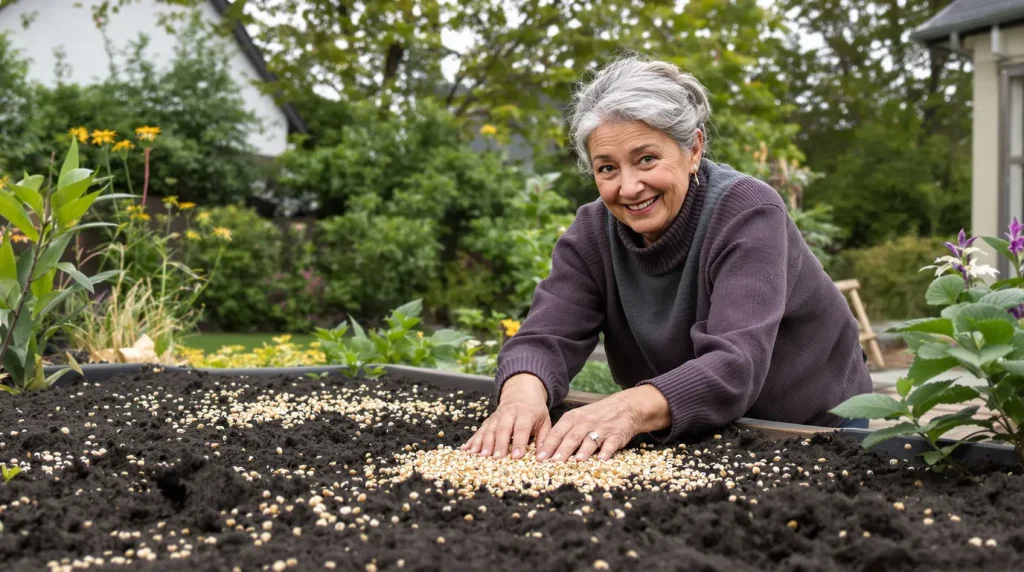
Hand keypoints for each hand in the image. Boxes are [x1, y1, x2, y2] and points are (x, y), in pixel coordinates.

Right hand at [461, 373, 550, 459]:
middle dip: (498, 445)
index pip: (521, 429)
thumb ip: (544, 439)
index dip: (519, 443)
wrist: (522, 392)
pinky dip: (472, 440)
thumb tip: (543, 457)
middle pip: (502, 430)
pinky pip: (479, 430)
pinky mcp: (488, 420)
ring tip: (480, 457)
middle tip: (496, 459)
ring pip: (489, 430)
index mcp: (525, 414)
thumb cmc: (535, 411)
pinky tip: (466, 450)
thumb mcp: (545, 422)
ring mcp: (496, 416)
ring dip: (484, 444)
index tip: (516, 457)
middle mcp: (509, 414)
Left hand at [536, 385, 669, 461]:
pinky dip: (606, 451)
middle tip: (553, 462)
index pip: (557, 433)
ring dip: (583, 451)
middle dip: (562, 450)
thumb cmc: (595, 416)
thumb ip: (563, 433)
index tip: (538, 458)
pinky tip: (602, 459)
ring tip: (576, 461)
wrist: (624, 407)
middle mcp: (585, 423)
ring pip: (590, 440)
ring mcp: (601, 429)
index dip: (548, 445)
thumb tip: (545, 451)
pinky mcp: (616, 435)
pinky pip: (610, 443)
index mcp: (572, 419)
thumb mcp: (577, 418)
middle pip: (571, 437)